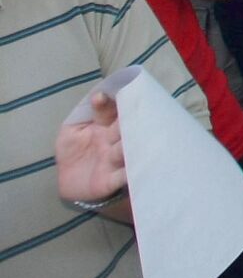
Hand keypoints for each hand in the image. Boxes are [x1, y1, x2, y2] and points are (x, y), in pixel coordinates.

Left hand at [55, 89, 128, 204]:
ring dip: (130, 147)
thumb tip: (99, 95)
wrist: (69, 182)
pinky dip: (129, 174)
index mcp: (104, 125)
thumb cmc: (73, 151)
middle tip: (137, 115)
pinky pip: (123, 176)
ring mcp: (114, 159)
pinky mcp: (112, 179)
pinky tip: (135, 170)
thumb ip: (83, 114)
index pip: (109, 111)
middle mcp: (113, 140)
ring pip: (125, 151)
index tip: (100, 98)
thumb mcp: (71, 130)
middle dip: (129, 122)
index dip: (105, 103)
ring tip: (133, 143)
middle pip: (124, 128)